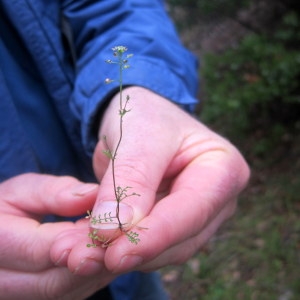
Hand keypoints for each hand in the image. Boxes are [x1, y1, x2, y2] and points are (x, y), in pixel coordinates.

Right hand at [0, 173, 114, 299]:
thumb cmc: (9, 206)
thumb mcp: (24, 190)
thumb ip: (54, 192)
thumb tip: (92, 195)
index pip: (42, 251)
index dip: (81, 240)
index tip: (110, 226)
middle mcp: (2, 280)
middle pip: (54, 282)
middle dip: (93, 260)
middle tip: (121, 239)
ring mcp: (18, 295)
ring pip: (64, 292)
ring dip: (96, 271)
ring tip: (117, 245)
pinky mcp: (35, 297)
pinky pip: (68, 294)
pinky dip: (92, 276)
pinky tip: (107, 256)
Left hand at [91, 86, 249, 272]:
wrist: (139, 118)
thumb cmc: (146, 116)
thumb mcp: (139, 136)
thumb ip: (131, 180)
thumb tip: (113, 230)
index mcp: (224, 169)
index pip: (193, 210)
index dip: (155, 235)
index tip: (115, 255)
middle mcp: (216, 199)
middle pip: (180, 238)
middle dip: (133, 251)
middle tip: (83, 259)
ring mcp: (195, 215)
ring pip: (163, 250)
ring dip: (121, 256)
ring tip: (79, 256)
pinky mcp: (171, 225)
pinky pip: (148, 246)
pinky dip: (118, 249)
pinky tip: (90, 249)